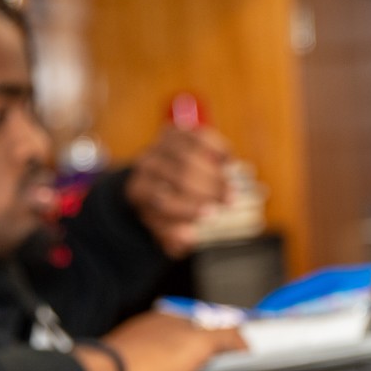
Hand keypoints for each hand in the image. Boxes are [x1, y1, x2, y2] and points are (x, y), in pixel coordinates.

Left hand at [74, 311, 243, 370]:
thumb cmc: (143, 360)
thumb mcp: (197, 343)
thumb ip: (225, 337)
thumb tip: (244, 340)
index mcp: (170, 324)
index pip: (204, 330)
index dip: (222, 347)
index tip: (236, 361)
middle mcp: (155, 344)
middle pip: (192, 364)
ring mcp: (144, 369)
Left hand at [123, 123, 231, 257]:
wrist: (153, 183)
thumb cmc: (163, 212)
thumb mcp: (164, 232)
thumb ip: (174, 238)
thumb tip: (190, 236)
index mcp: (138, 191)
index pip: (161, 198)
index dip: (187, 207)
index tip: (211, 215)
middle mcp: (146, 165)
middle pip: (179, 173)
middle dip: (208, 188)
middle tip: (229, 201)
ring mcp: (159, 145)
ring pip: (190, 153)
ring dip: (215, 172)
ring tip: (231, 187)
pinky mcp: (176, 132)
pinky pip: (197, 135)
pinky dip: (216, 146)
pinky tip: (228, 161)